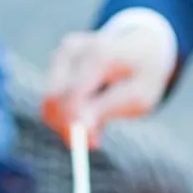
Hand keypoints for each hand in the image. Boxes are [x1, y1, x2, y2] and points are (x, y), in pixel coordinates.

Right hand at [43, 18, 176, 142]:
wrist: (142, 48)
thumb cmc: (142, 77)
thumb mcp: (137, 98)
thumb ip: (105, 111)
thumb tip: (78, 130)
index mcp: (98, 54)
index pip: (72, 96)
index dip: (75, 125)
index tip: (92, 145)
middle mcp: (74, 49)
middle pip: (53, 98)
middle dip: (68, 126)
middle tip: (93, 142)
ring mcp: (63, 53)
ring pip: (50, 101)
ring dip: (68, 122)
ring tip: (97, 123)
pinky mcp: (57, 59)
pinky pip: (53, 98)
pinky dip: (68, 112)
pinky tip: (90, 109)